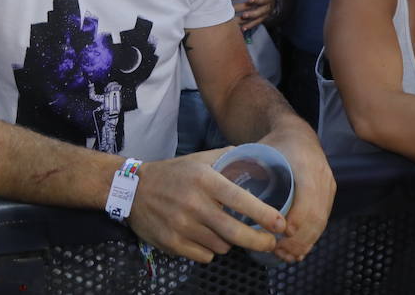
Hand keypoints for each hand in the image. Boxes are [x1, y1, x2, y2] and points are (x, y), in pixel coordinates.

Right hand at [128, 149, 286, 261]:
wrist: (133, 189)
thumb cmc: (173, 173)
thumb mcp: (200, 160)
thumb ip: (228, 159)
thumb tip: (258, 161)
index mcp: (204, 181)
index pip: (240, 200)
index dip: (263, 214)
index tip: (281, 223)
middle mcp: (194, 204)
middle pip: (234, 232)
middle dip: (259, 241)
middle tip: (271, 243)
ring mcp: (182, 226)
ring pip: (221, 246)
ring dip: (229, 242)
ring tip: (224, 230)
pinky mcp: (172, 244)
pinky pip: (204, 256)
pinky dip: (210, 250)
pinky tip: (204, 237)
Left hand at [234, 0, 276, 32]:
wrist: (272, 3)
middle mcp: (268, 1)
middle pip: (263, 0)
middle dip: (257, 0)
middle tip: (249, 0)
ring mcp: (266, 11)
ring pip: (259, 13)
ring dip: (252, 14)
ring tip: (244, 15)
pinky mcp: (262, 19)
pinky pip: (256, 23)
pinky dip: (250, 25)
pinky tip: (243, 28)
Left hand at [257, 125, 335, 262]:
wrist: (298, 134)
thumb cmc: (275, 144)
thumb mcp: (260, 151)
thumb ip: (246, 170)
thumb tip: (226, 197)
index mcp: (304, 163)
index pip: (307, 195)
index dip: (297, 217)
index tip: (281, 233)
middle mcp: (321, 174)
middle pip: (316, 214)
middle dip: (298, 237)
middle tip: (278, 250)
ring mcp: (328, 184)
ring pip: (321, 220)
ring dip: (304, 242)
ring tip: (285, 255)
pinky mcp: (330, 193)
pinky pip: (324, 220)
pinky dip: (311, 238)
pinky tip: (298, 252)